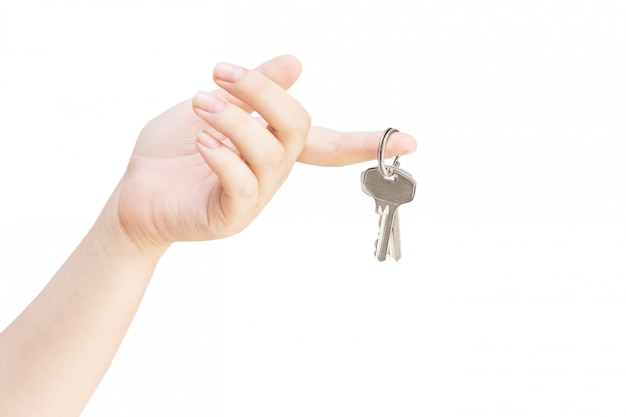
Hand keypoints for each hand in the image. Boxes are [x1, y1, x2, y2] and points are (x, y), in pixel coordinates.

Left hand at [113, 55, 416, 249]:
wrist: (135, 193)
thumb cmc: (173, 153)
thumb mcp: (216, 107)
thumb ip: (256, 91)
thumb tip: (296, 62)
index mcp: (274, 148)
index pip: (329, 143)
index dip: (368, 140)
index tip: (410, 141)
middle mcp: (272, 174)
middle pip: (297, 129)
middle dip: (264, 93)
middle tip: (222, 73)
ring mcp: (254, 198)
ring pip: (269, 153)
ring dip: (234, 119)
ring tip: (200, 102)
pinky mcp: (229, 217)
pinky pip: (241, 185)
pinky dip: (222, 155)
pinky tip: (199, 143)